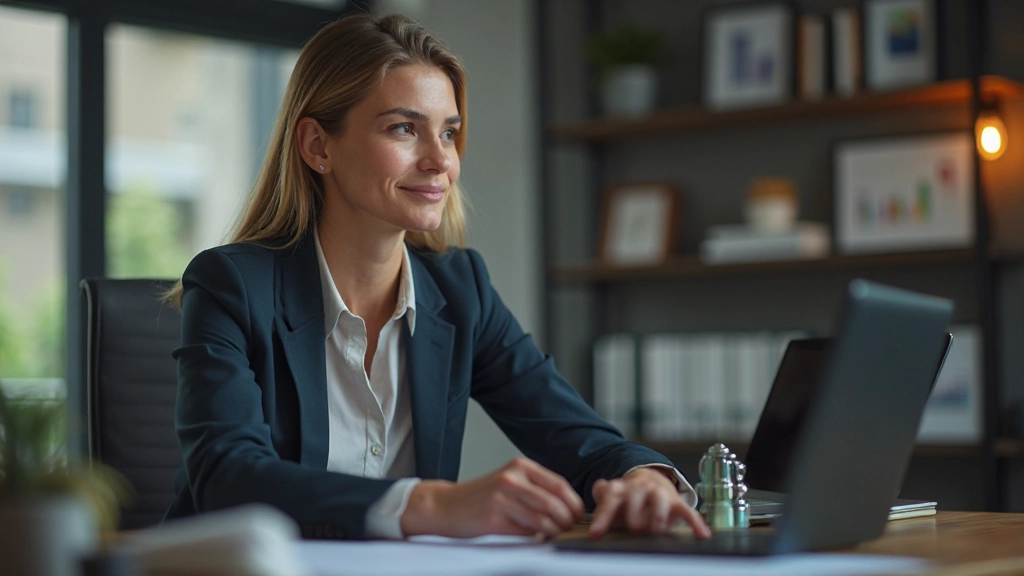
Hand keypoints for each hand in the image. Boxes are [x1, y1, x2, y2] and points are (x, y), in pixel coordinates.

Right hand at [400, 457, 584, 537]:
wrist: (446, 505)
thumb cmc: (482, 497)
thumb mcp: (510, 481)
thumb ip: (536, 488)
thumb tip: (569, 507)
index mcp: (520, 466)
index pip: (559, 485)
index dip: (574, 503)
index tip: (578, 515)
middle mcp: (512, 478)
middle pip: (555, 503)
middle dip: (567, 520)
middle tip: (568, 529)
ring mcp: (502, 498)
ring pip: (543, 520)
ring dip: (554, 531)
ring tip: (553, 534)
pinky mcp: (494, 519)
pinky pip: (526, 532)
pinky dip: (537, 537)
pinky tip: (535, 537)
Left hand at [589, 467, 709, 538]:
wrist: (653, 483)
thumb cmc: (628, 500)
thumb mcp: (613, 499)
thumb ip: (602, 495)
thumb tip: (599, 487)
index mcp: (622, 488)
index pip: (611, 498)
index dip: (603, 516)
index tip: (596, 534)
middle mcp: (640, 488)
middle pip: (635, 497)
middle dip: (633, 515)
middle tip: (633, 528)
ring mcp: (660, 494)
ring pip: (660, 500)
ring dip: (657, 516)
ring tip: (654, 531)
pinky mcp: (677, 504)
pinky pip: (688, 512)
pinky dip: (696, 523)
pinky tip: (701, 534)